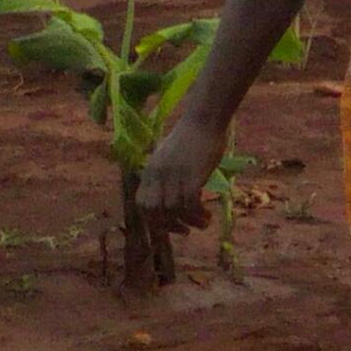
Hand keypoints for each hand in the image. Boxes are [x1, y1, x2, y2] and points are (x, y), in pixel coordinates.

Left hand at [137, 115, 228, 232]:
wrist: (204, 120)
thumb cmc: (192, 136)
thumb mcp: (169, 156)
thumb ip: (165, 173)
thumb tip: (171, 192)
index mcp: (150, 171)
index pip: (142, 204)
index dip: (153, 220)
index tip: (170, 226)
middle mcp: (158, 176)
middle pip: (154, 211)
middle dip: (169, 226)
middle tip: (185, 231)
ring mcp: (174, 176)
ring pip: (174, 210)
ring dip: (189, 221)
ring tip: (204, 223)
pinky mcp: (191, 176)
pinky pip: (190, 204)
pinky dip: (198, 214)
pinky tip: (207, 215)